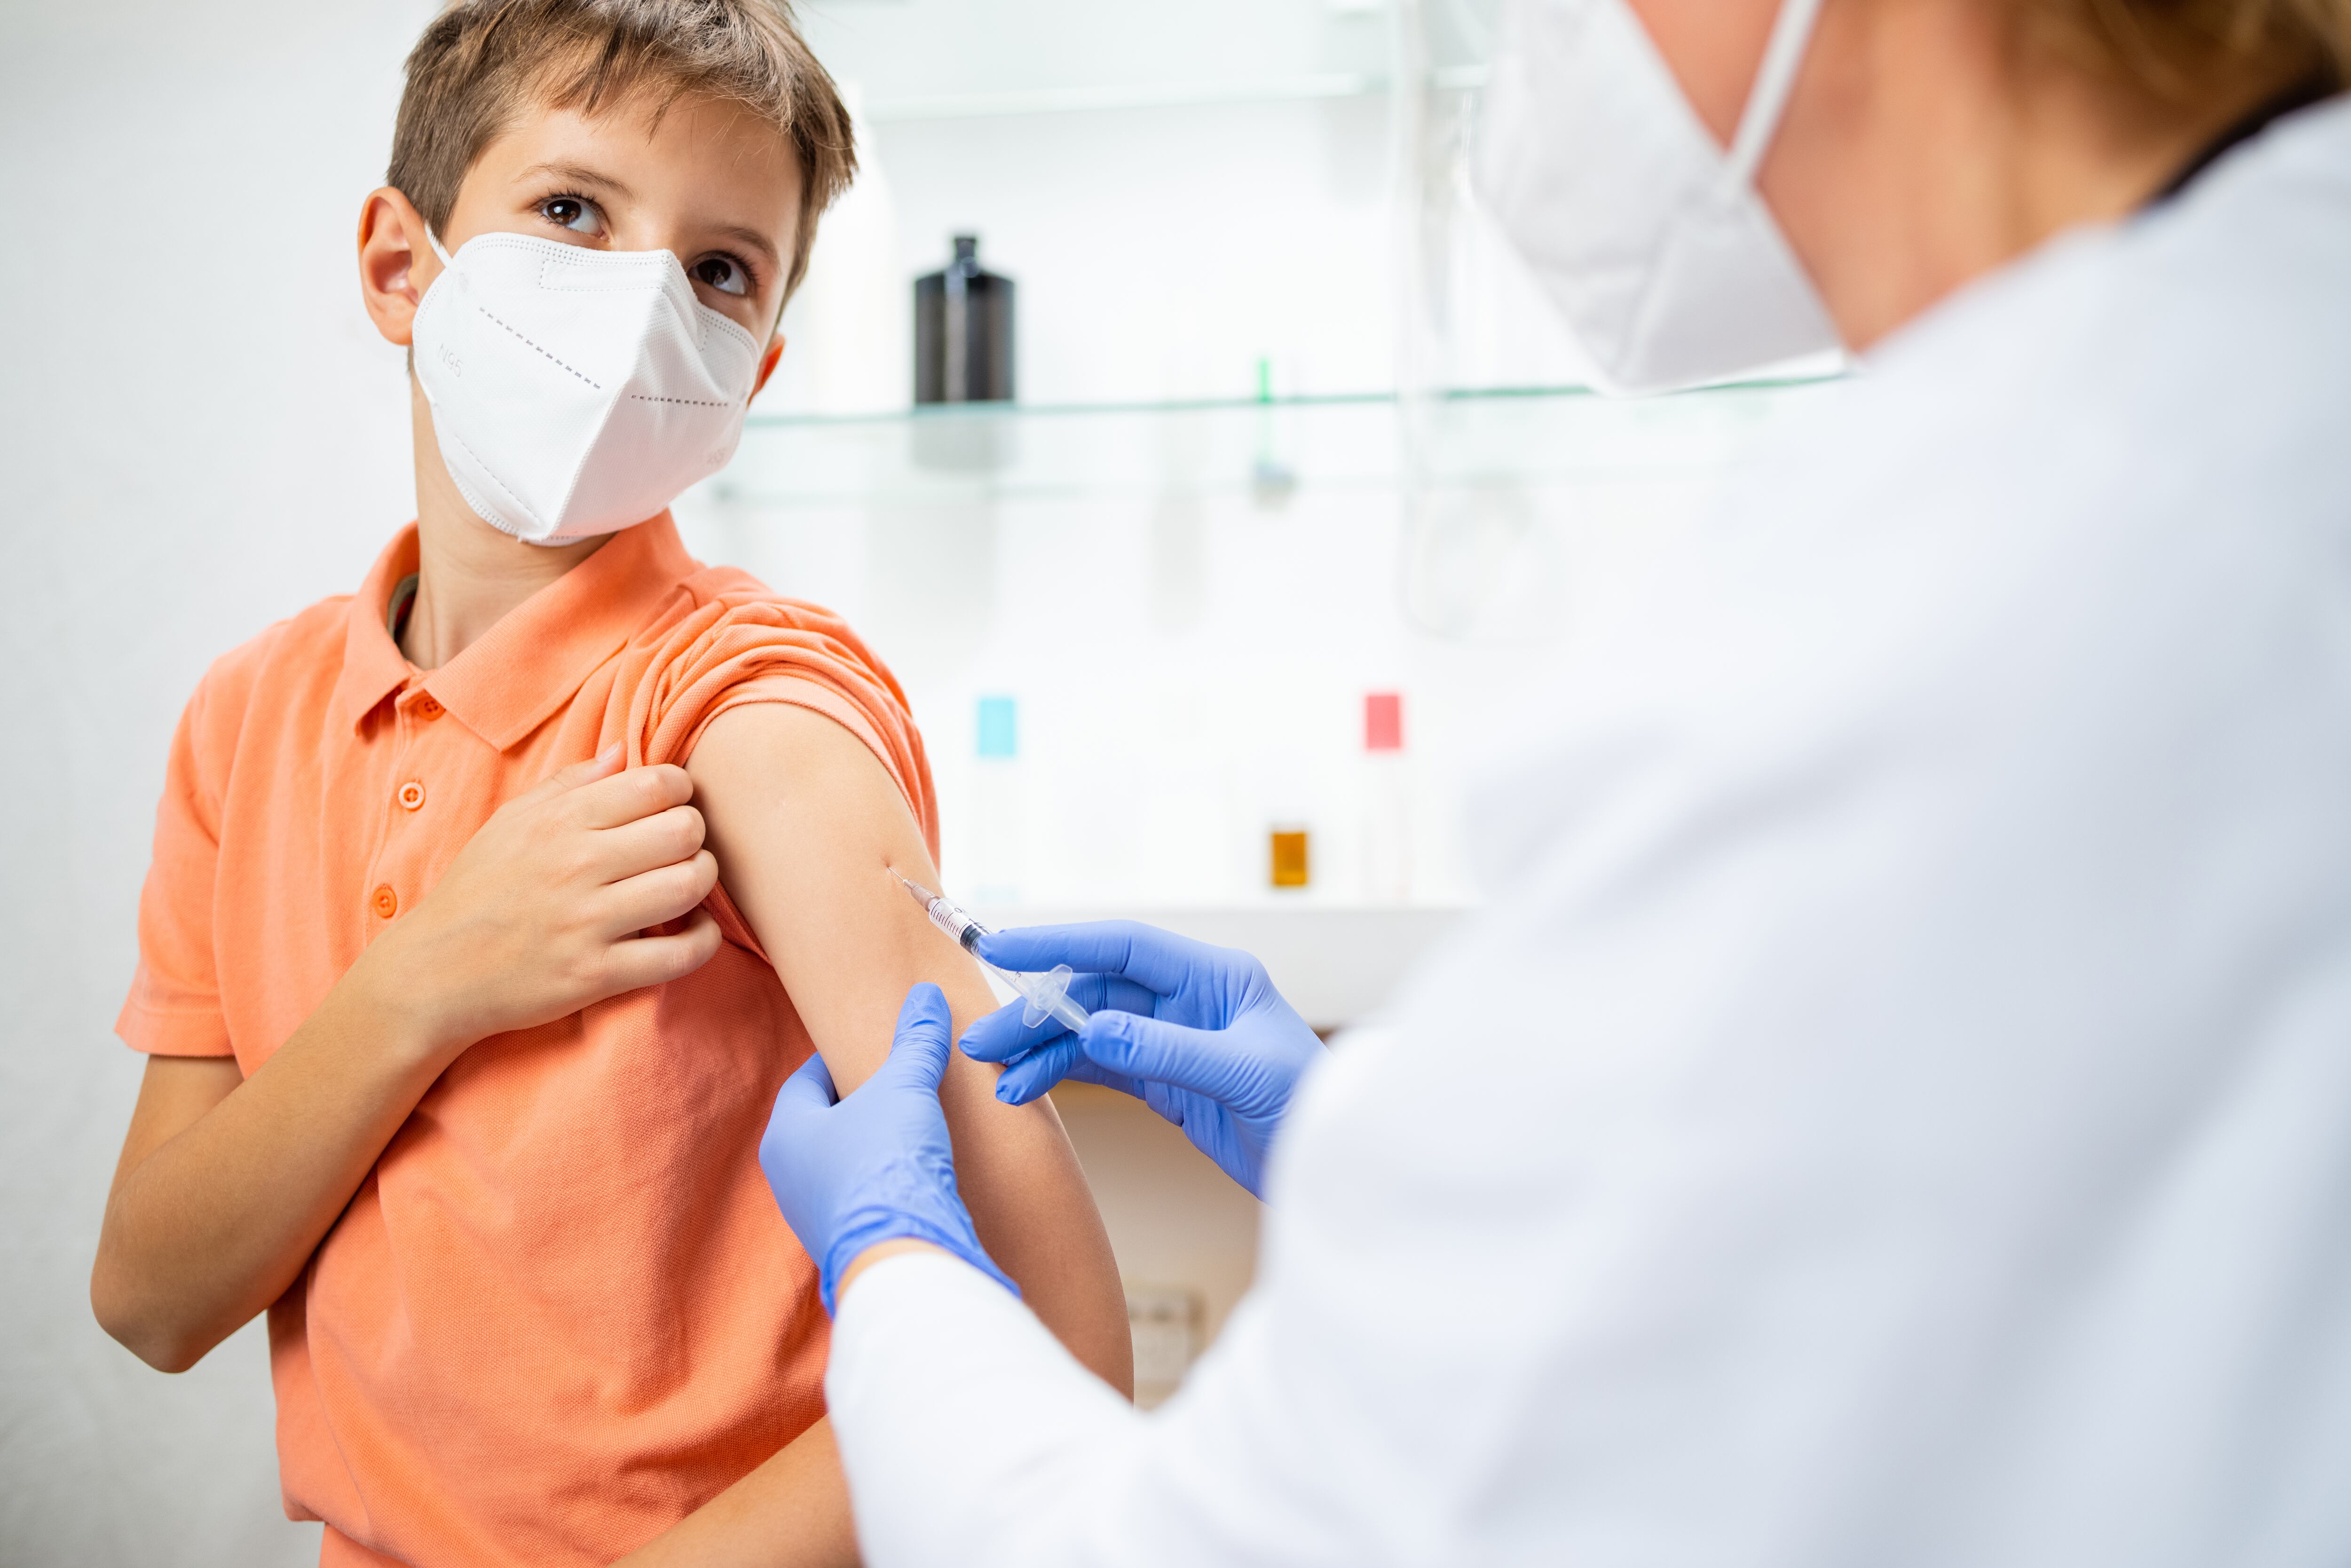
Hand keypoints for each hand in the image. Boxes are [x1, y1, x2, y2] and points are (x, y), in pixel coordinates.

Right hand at [362, 744, 721, 1060]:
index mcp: (558, 821)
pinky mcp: (596, 975)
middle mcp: (575, 865)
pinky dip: (703, 940)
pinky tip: (694, 930)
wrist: (434, 973)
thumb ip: (569, 783)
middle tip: (681, 848)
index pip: (656, 784)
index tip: (673, 806)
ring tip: (687, 884)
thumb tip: (622, 750)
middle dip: (696, 835)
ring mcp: (586, 922)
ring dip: (702, 881)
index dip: (681, 791)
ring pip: (689, 884)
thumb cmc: (477, 891)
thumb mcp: (509, 822)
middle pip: (684, 830)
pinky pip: (681, 953)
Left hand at [760, 984, 1017, 1314]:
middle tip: (902, 1085)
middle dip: (862, 1104)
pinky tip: (917, 1176)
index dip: (844, 1058)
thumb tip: (926, 995)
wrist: (902, 1256)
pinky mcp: (845, 1245)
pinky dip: (885, 1183)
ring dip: (875, 1146)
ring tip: (915, 1129)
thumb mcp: (905, 1088)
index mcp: (785, 1134)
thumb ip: (916, 1042)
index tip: (878, 1050)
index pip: (808, 1079)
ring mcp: (814, 1217)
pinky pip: (862, 1200)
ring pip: (843, 1164)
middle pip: (826, 1123)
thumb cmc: (886, 1165)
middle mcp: (788, 1178)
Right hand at [960, 922, 1323, 1199]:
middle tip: (985, 1038)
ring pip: (1090, 1031)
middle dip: (1038, 1011)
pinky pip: (1100, 1066)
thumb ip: (1167, 1050)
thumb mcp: (1243, 1074)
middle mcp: (1188, 1000)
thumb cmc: (1309, 1106)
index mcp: (1215, 977)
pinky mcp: (1164, 1082)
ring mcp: (1172, 1040)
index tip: (1002, 947)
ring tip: (997, 1074)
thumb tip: (1094, 1030)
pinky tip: (1026, 1084)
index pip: (1125, 946)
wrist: (1331, 1170)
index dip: (1062, 943)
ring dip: (1042, 1049)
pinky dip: (1061, 1073)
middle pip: (1096, 991)